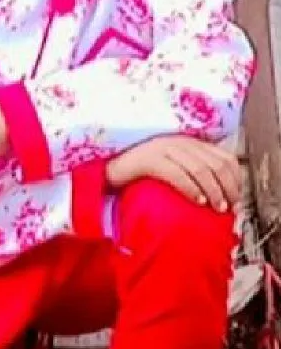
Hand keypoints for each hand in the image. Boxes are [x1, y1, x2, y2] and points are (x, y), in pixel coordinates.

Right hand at [106, 135, 240, 212]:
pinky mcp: (149, 160)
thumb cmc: (144, 174)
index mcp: (188, 142)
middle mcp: (178, 141)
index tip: (237, 197)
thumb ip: (193, 172)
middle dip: (227, 187)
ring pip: (199, 169)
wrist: (111, 170)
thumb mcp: (174, 169)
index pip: (224, 156)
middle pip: (215, 163)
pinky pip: (177, 174)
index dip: (235, 178)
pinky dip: (191, 188)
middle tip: (230, 206)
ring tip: (217, 207)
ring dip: (213, 190)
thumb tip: (219, 192)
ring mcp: (163, 148)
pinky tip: (198, 201)